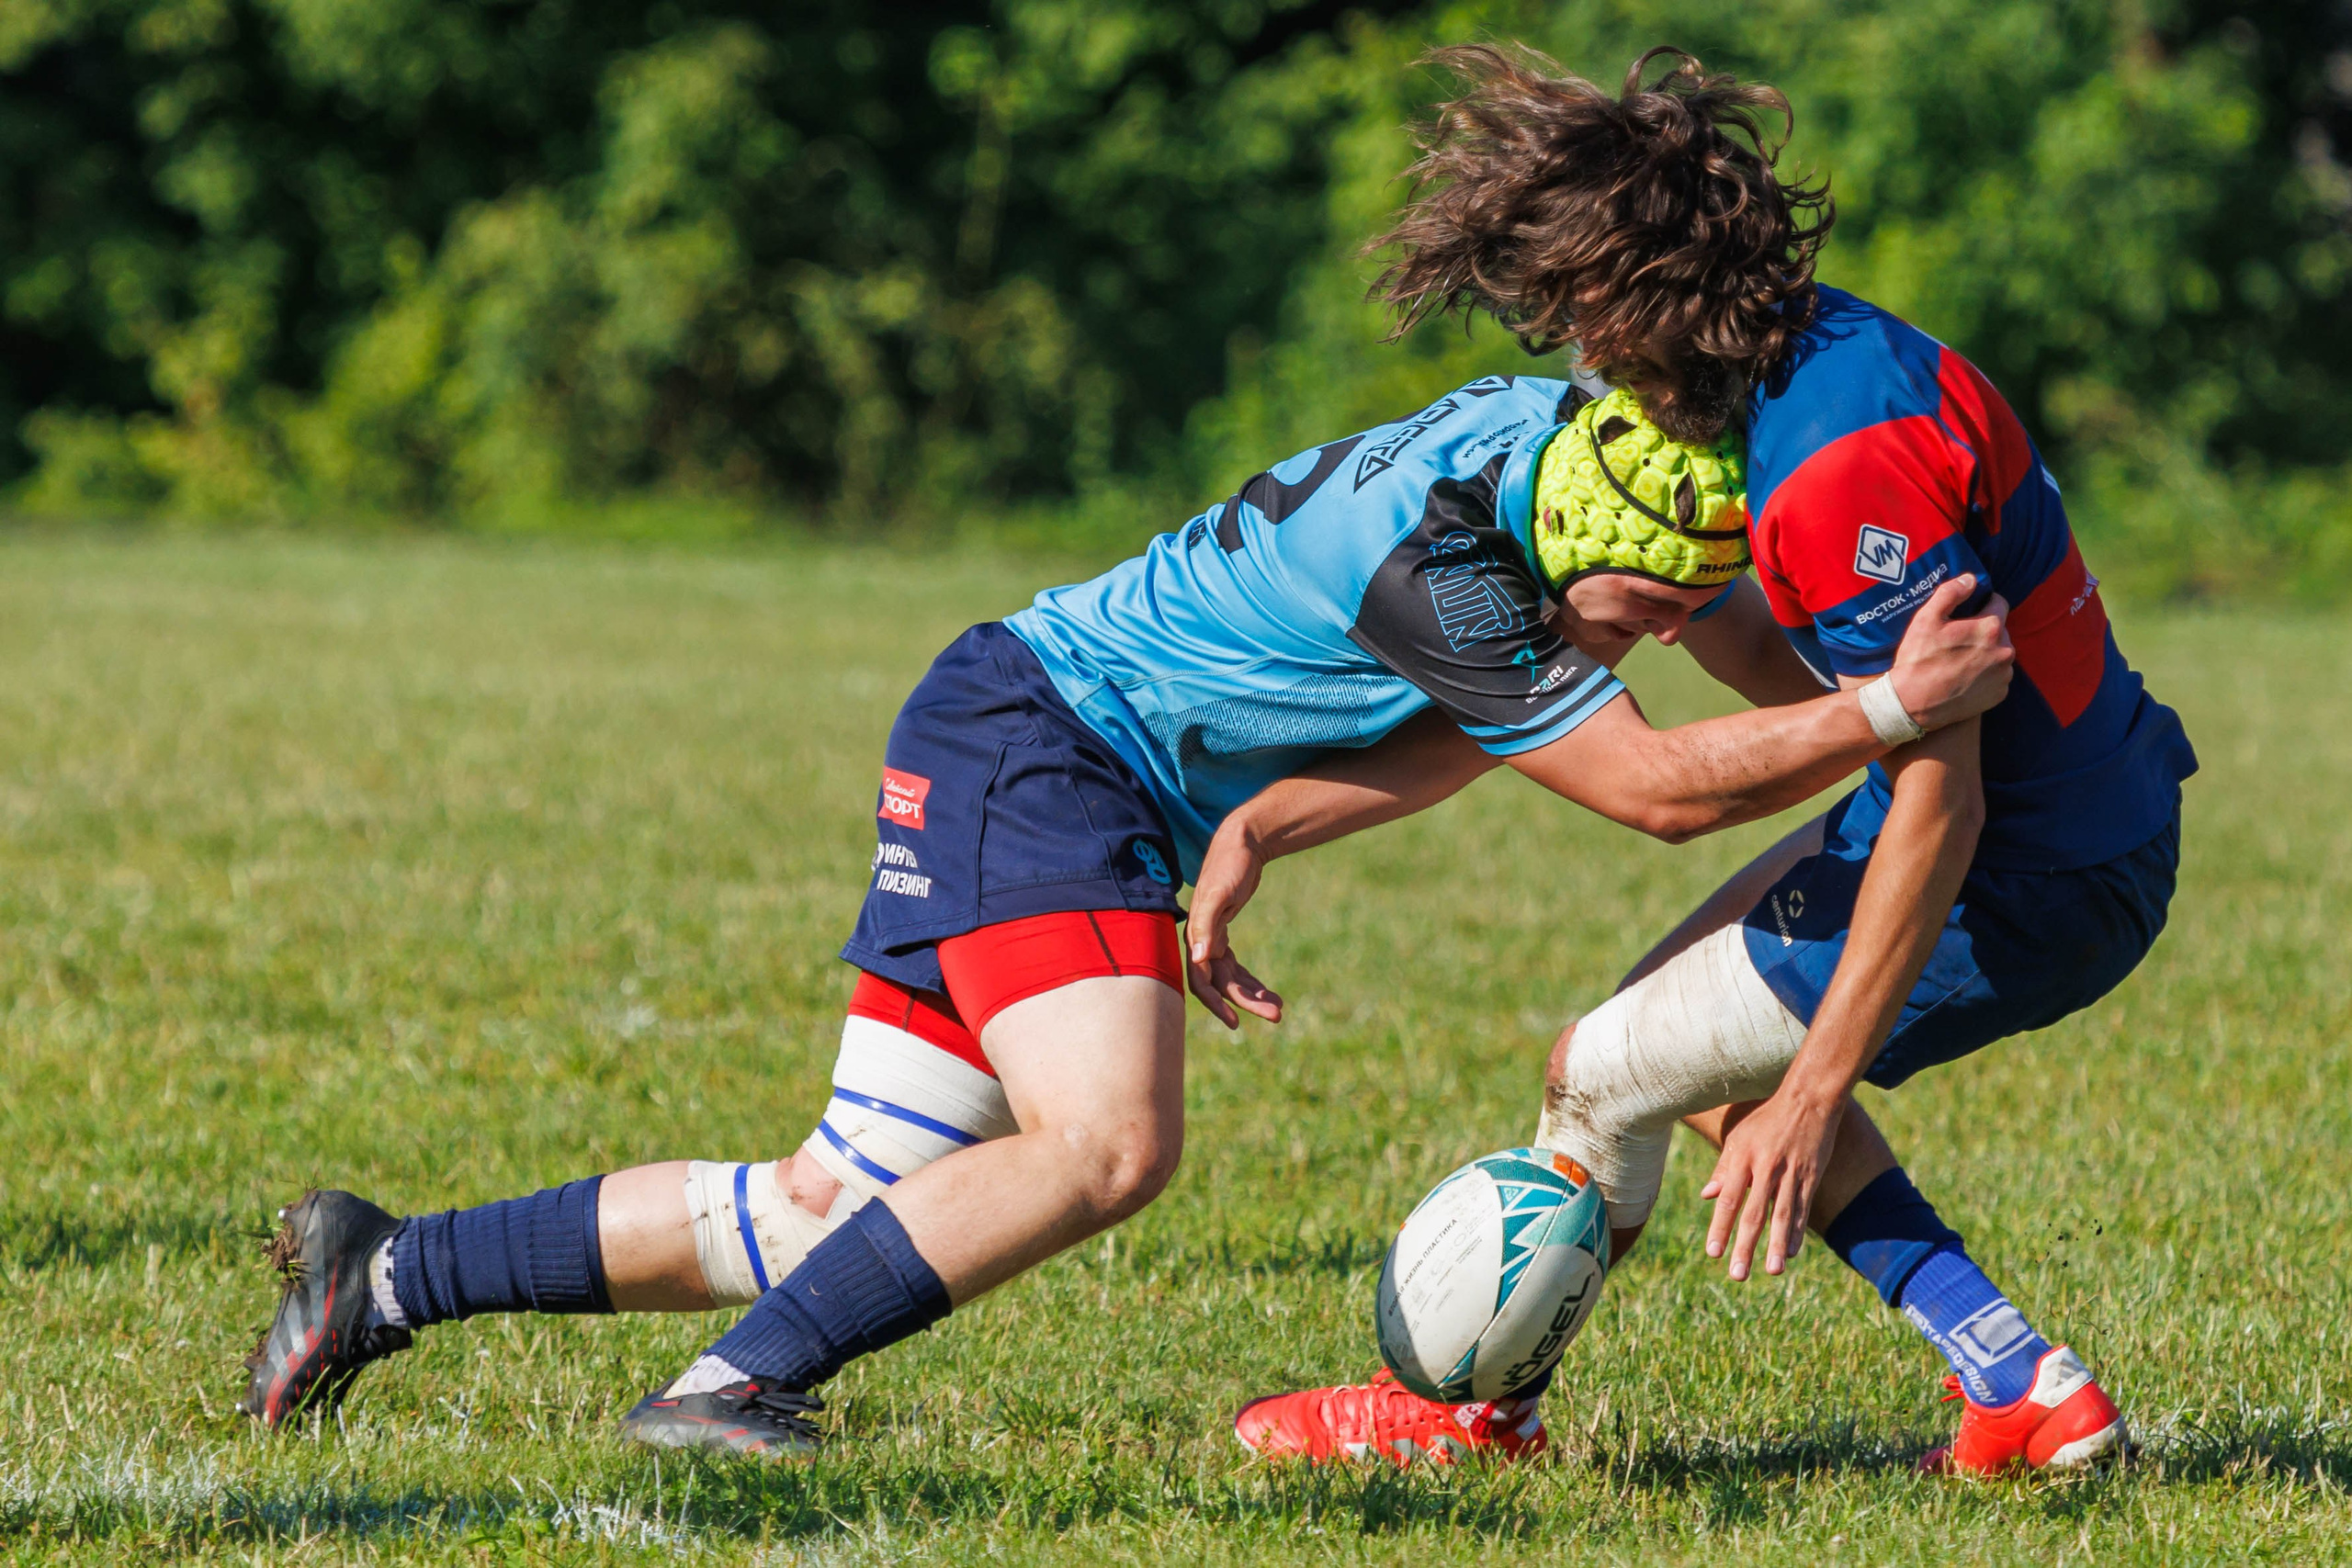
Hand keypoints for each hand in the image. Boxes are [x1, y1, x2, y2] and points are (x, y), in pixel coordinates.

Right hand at [1185, 820, 1284, 1028]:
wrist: (1242, 840)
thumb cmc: (1229, 863)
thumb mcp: (1220, 892)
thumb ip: (1206, 924)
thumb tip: (1197, 959)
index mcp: (1196, 934)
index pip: (1202, 981)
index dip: (1216, 1003)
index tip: (1236, 1023)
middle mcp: (1201, 941)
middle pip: (1222, 984)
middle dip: (1247, 1001)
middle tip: (1277, 1015)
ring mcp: (1211, 939)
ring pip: (1230, 979)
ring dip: (1251, 995)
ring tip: (1279, 1008)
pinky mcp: (1222, 934)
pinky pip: (1234, 967)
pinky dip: (1250, 981)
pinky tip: (1269, 993)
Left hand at [1698, 1090, 1844, 1279]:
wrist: (1808, 1100)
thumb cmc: (1766, 1119)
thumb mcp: (1739, 1137)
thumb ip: (1724, 1168)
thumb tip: (1707, 1196)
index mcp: (1743, 1158)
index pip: (1729, 1199)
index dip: (1721, 1227)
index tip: (1713, 1253)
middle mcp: (1766, 1168)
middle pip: (1753, 1214)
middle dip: (1745, 1246)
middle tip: (1738, 1275)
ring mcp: (1791, 1173)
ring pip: (1781, 1215)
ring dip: (1776, 1246)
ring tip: (1772, 1272)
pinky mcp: (1811, 1176)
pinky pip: (1802, 1208)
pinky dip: (1797, 1231)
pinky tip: (1791, 1252)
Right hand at [1887, 574, 2012, 728]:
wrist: (1912, 705)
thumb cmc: (1917, 660)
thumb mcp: (1926, 619)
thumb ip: (1951, 593)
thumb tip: (1971, 579)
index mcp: (1990, 628)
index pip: (1999, 602)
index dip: (1981, 604)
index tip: (1965, 613)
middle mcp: (2005, 651)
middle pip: (1999, 630)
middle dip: (1982, 631)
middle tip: (1956, 640)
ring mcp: (2004, 675)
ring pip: (1999, 653)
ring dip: (1986, 653)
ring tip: (1959, 661)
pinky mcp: (1999, 694)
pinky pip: (1997, 676)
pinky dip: (1985, 674)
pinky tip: (1964, 678)